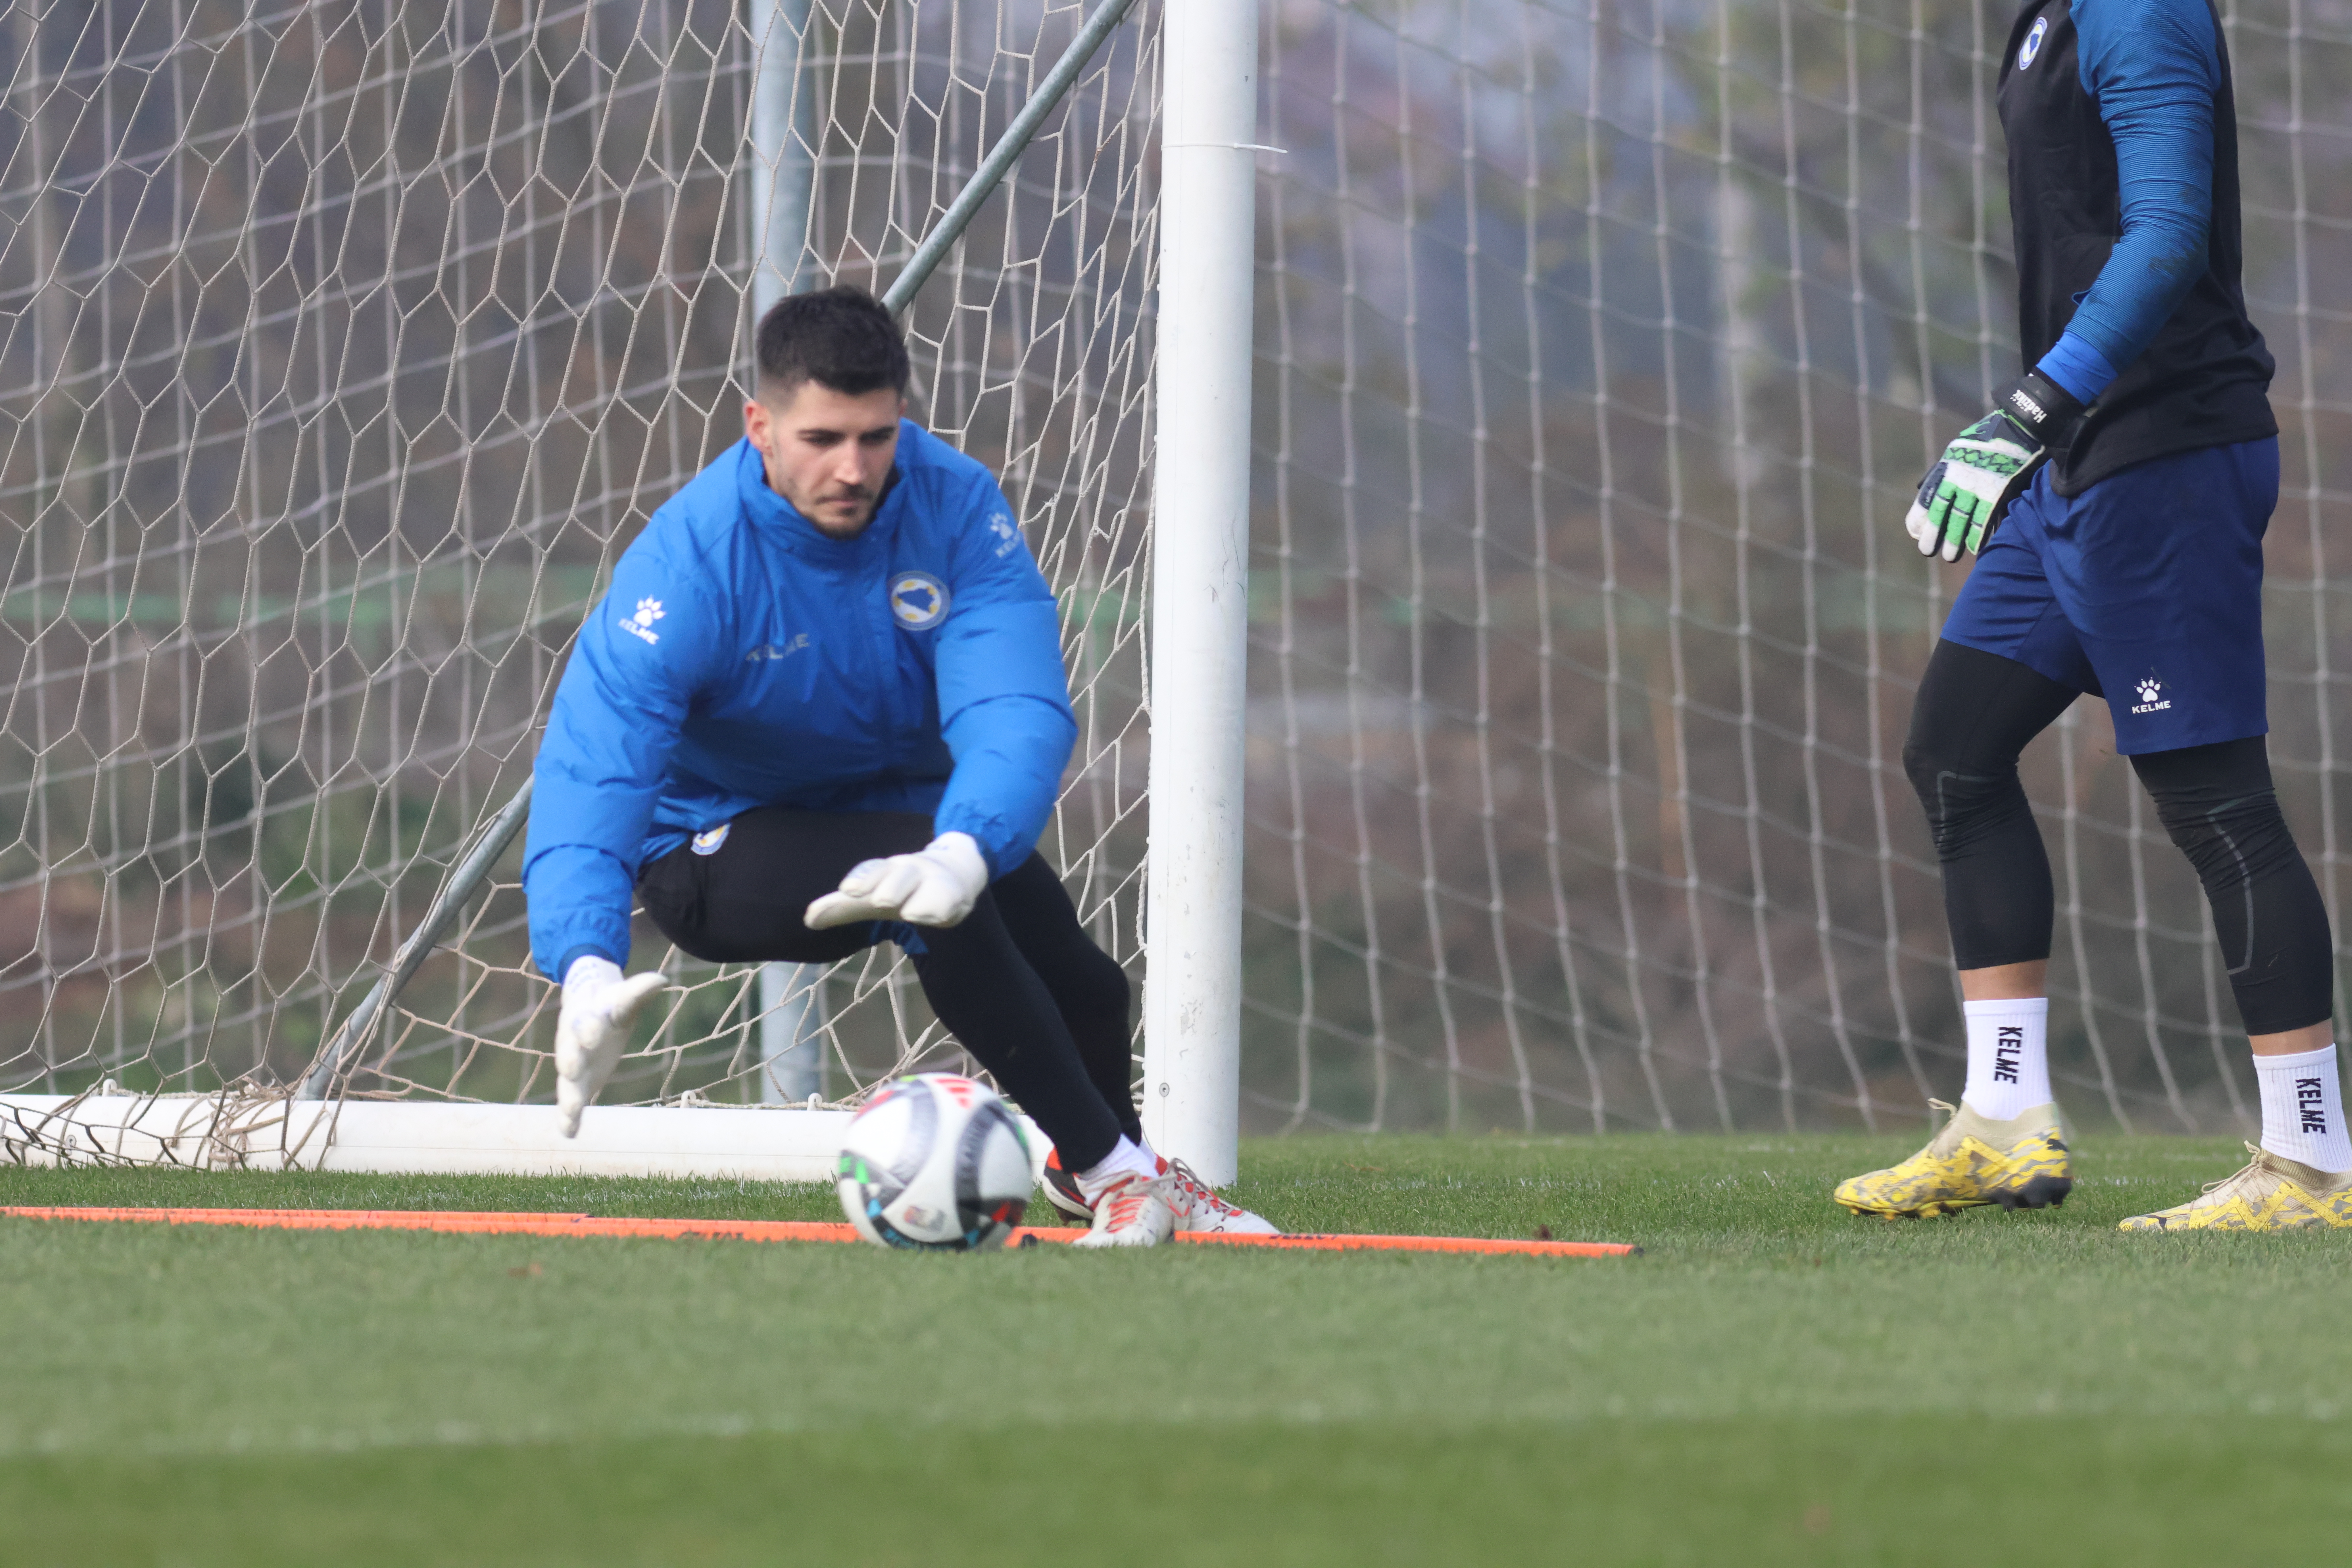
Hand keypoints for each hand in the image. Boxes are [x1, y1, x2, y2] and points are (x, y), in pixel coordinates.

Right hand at [554, 956, 669, 1137]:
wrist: (586, 1005)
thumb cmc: (608, 1002)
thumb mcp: (623, 996)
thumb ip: (639, 991)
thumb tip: (661, 980)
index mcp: (584, 1016)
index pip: (585, 1020)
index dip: (590, 1026)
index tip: (595, 1032)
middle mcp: (572, 1042)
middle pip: (569, 1052)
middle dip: (571, 1060)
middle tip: (572, 1069)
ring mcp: (572, 1064)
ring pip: (567, 1082)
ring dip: (568, 1097)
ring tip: (572, 1112)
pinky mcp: (577, 1082)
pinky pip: (569, 1101)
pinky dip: (568, 1117)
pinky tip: (569, 1134)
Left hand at [805, 831, 989, 929]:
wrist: (952, 872)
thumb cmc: (901, 889)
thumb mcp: (870, 898)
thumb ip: (841, 908)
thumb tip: (807, 920)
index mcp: (885, 871)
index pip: (872, 870)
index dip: (862, 879)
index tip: (849, 889)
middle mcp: (909, 871)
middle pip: (900, 875)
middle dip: (890, 886)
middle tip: (882, 900)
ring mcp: (934, 882)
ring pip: (926, 886)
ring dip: (918, 899)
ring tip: (911, 913)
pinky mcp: (955, 896)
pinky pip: (950, 902)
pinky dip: (943, 909)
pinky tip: (940, 919)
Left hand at [1906, 370, 2082, 561]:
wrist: (2020, 425)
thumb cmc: (1987, 438)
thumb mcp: (1957, 449)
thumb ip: (1941, 470)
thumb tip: (1920, 488)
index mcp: (1946, 469)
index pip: (1927, 499)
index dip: (1919, 519)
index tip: (1916, 533)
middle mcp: (1958, 479)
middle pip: (1942, 514)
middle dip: (1935, 535)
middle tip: (1929, 551)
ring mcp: (1978, 487)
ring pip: (1962, 521)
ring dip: (1956, 540)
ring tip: (1951, 555)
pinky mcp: (1998, 492)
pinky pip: (1986, 519)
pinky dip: (1980, 534)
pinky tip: (1976, 547)